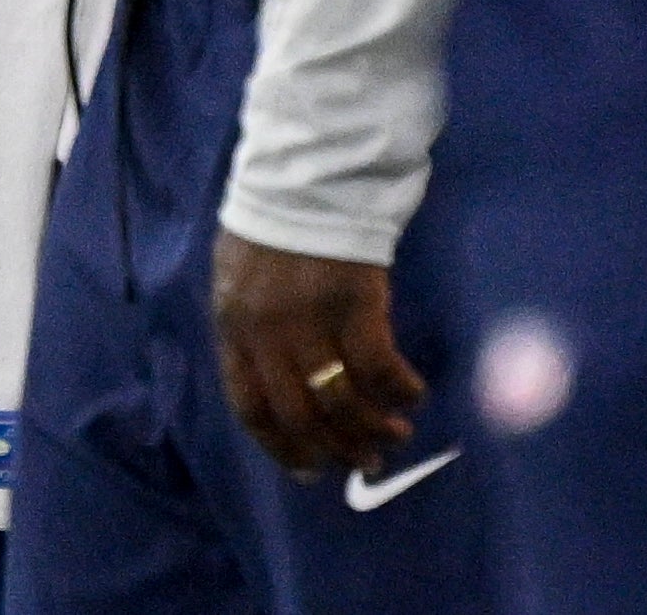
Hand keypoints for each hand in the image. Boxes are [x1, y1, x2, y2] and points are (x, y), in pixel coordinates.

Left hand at [210, 229, 425, 477]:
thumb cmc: (272, 227)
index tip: (311, 471)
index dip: (281, 447)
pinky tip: (414, 392)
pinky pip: (378, 366)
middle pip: (299, 414)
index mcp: (232, 325)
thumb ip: (251, 331)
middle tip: (364, 462)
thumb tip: (281, 388)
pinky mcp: (354, 301)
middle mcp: (265, 329)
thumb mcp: (239, 280)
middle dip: (335, 448)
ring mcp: (309, 316)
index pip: (249, 406)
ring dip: (373, 428)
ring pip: (340, 399)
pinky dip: (400, 389)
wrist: (306, 176)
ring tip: (396, 434)